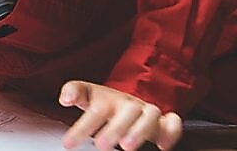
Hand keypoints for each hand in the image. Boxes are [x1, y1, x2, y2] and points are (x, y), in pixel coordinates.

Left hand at [58, 80, 182, 150]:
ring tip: (127, 146)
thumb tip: (64, 98)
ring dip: (140, 130)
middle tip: (101, 145)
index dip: (82, 127)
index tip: (68, 144)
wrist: (127, 100)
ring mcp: (148, 111)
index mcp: (107, 99)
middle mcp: (129, 104)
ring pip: (151, 115)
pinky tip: (162, 145)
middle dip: (114, 129)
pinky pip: (173, 122)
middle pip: (126, 112)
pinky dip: (171, 132)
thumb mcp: (87, 95)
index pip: (95, 111)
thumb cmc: (104, 101)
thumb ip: (73, 92)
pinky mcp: (164, 120)